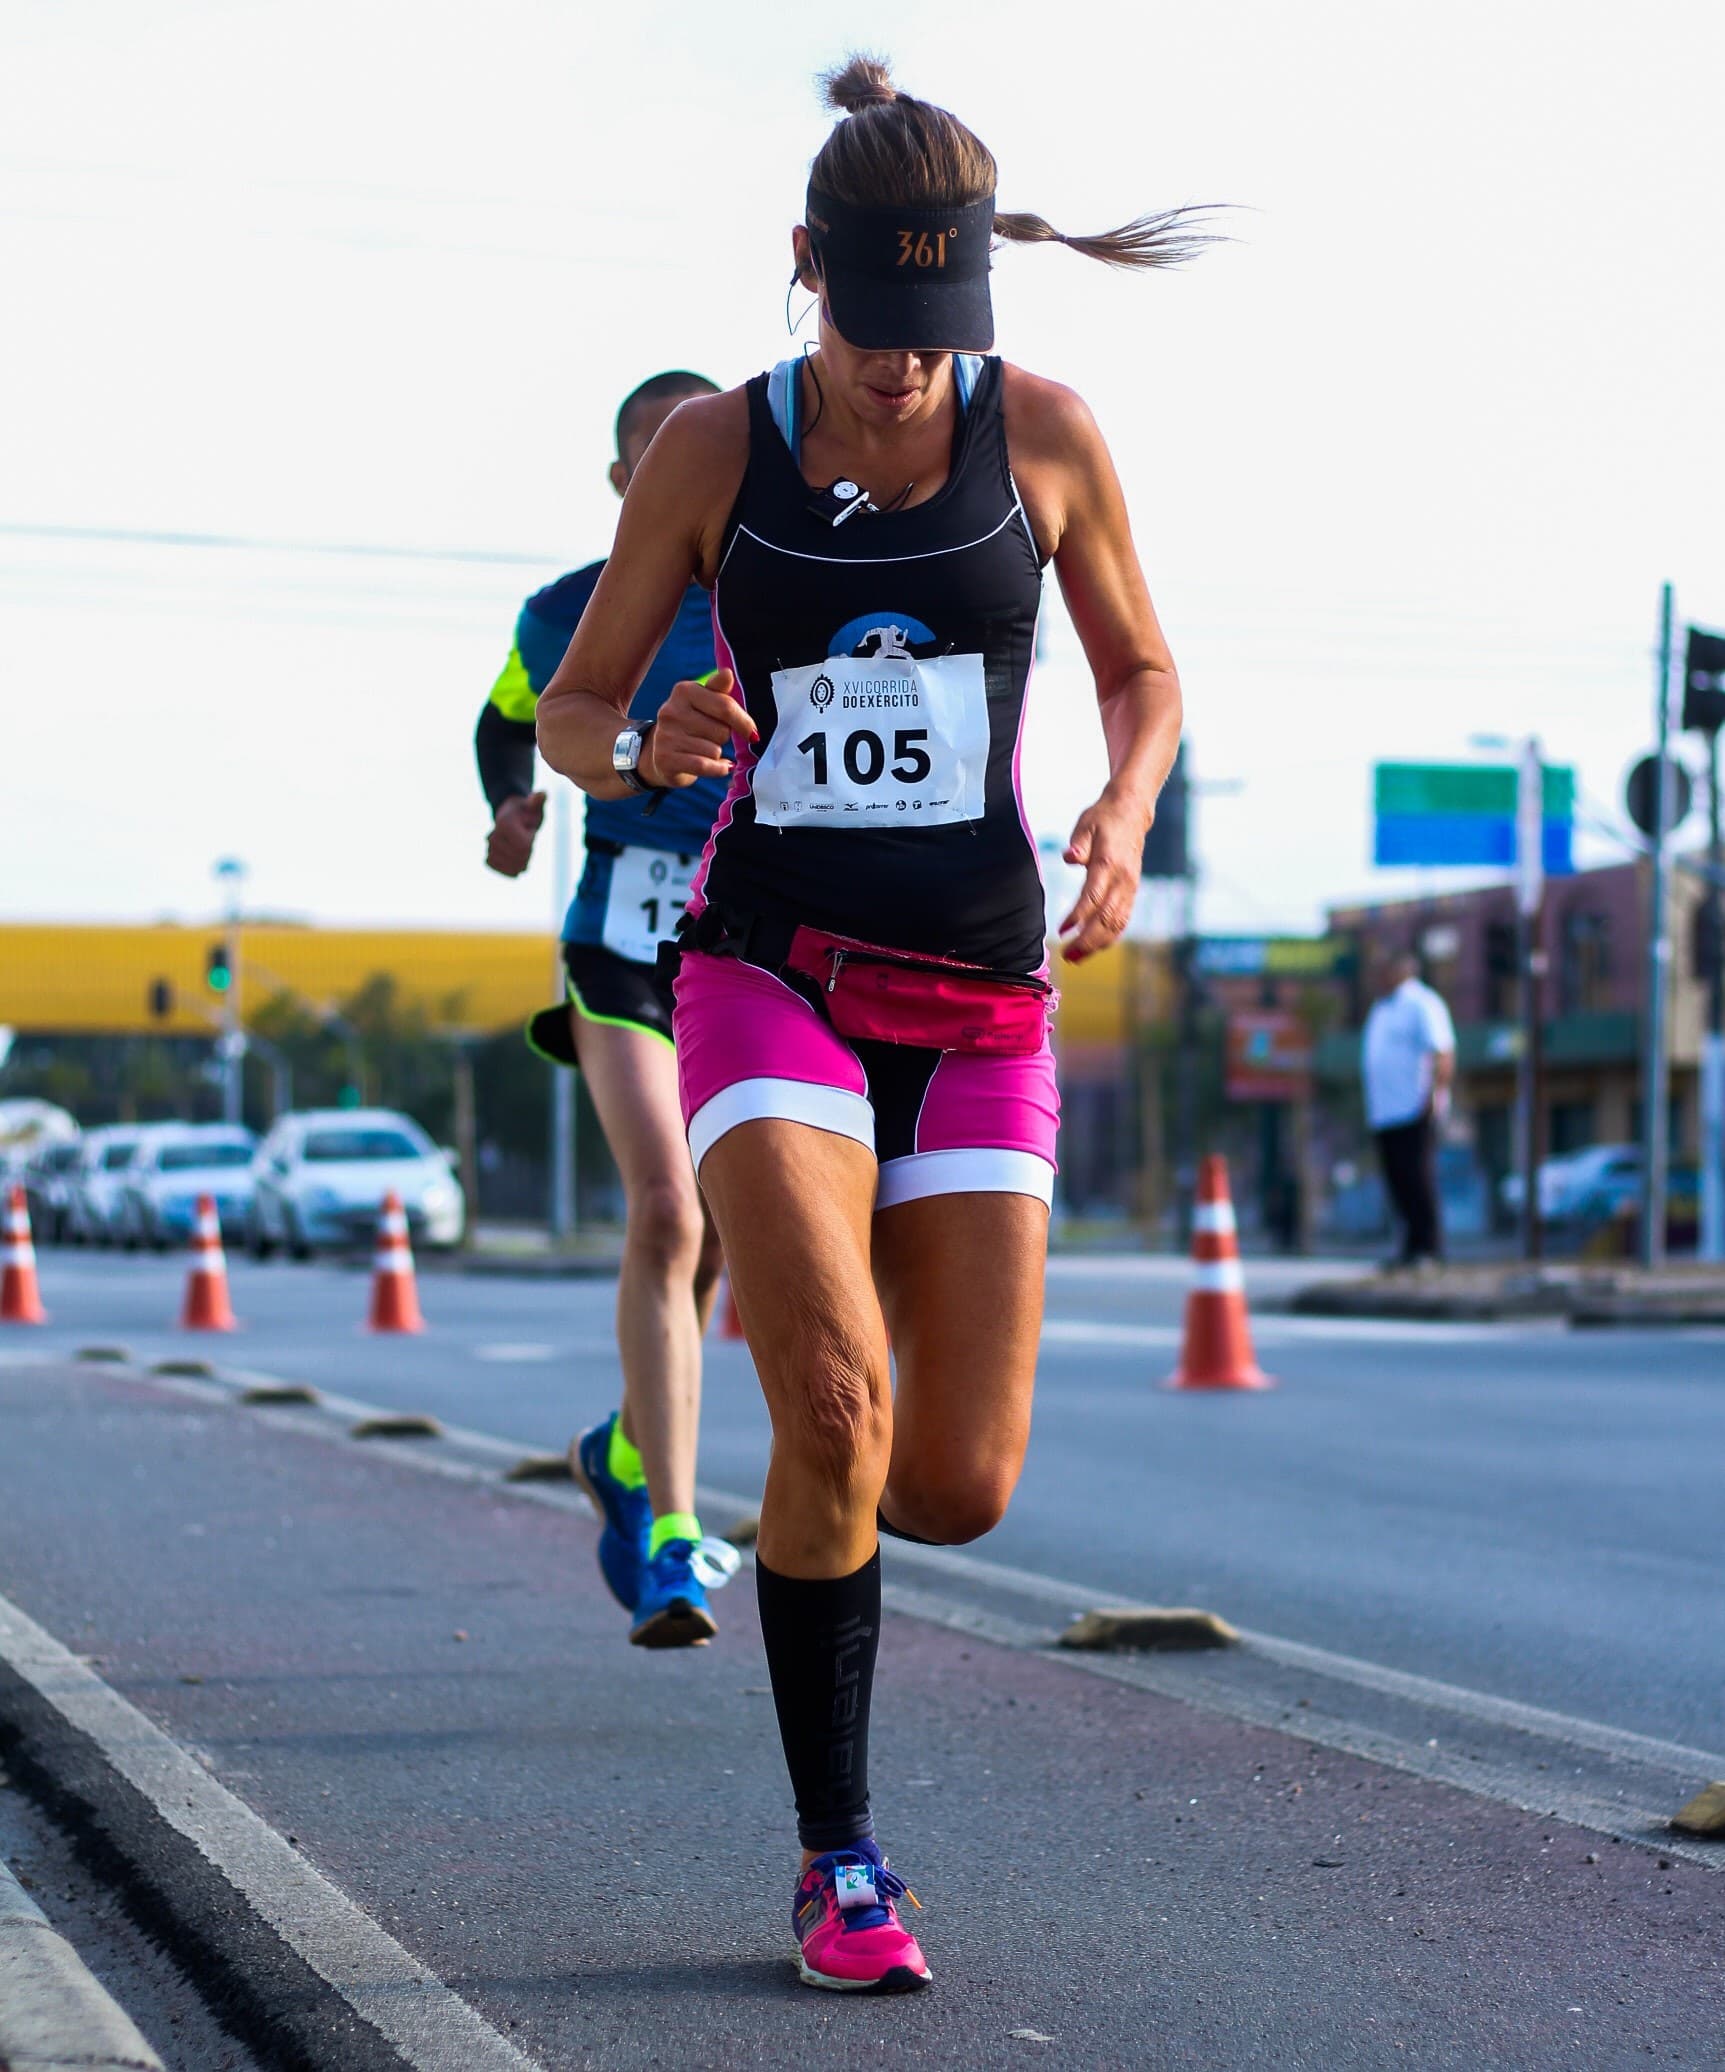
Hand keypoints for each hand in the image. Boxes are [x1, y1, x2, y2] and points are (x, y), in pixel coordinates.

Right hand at [486, 791, 544, 875]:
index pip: (524, 846)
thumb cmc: (526, 811)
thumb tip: (542, 794)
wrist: (511, 818)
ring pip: (512, 867)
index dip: (531, 842)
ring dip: (522, 861)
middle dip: (528, 852)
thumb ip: (537, 800)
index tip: (529, 832)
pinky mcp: (489, 860)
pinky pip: (503, 871)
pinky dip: (512, 869)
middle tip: (526, 840)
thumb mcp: (534, 805)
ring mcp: (489, 849)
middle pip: (519, 858)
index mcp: (504, 824)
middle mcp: (492, 837)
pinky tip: (516, 861)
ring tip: (521, 849)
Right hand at [640, 668, 756, 788]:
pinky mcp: (666, 759)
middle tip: (710, 738)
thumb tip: (727, 673)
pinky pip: (704, 766)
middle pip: (722, 731)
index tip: (751, 732)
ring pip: (714, 751)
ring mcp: (667, 736)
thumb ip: (718, 689)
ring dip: (716, 754)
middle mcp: (671, 711)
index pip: (725, 706)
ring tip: (703, 750)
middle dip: (722, 738)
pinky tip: (718, 766)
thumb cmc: (690, 724)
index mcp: (684, 691)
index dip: (743, 722)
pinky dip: (716, 769)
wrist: (660, 753)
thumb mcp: (704, 702)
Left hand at [1059, 791, 1144, 961]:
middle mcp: (1123, 879)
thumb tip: (1070, 857)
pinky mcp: (1131, 891)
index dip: (1078, 916)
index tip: (1062, 931)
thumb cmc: (1103, 818)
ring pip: (1117, 923)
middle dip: (1087, 940)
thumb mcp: (1086, 823)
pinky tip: (1093, 947)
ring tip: (1076, 957)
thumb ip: (1078, 843)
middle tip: (1067, 955)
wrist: (1132, 813)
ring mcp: (1130, 887)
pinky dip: (1109, 936)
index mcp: (1109, 863)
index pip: (1093, 896)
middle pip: (1107, 917)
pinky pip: (1123, 919)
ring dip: (1097, 944)